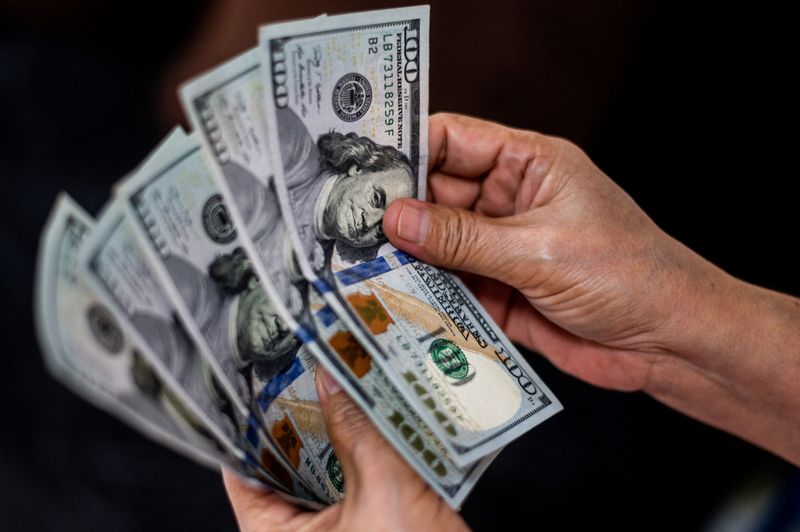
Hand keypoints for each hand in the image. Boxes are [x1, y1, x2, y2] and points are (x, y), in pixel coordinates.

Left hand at [223, 367, 467, 531]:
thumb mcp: (383, 492)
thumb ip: (358, 429)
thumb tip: (334, 378)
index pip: (242, 471)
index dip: (251, 423)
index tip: (263, 382)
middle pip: (284, 465)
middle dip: (300, 420)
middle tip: (309, 374)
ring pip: (321, 470)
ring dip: (335, 433)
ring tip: (340, 389)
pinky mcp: (361, 526)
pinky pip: (350, 480)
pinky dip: (360, 451)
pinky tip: (373, 421)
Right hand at [383, 113, 799, 464]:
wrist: (670, 342)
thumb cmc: (631, 275)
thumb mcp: (539, 250)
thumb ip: (462, 237)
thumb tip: (398, 217)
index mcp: (529, 165)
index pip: (454, 141)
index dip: (408, 149)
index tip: (362, 169)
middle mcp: (511, 202)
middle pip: (437, 195)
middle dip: (398, 212)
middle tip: (352, 229)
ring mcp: (502, 249)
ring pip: (438, 244)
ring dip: (407, 257)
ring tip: (363, 267)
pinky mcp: (499, 292)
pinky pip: (451, 287)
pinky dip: (426, 295)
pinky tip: (397, 301)